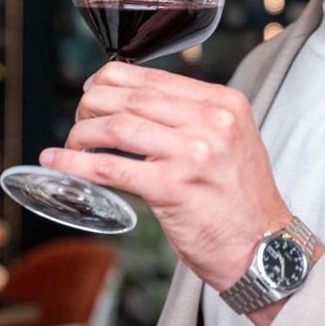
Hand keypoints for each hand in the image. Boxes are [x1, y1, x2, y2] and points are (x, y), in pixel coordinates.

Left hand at [39, 60, 291, 289]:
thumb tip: (137, 102)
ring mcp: (191, 153)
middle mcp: (211, 121)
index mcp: (224, 102)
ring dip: (82, 132)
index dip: (113, 78)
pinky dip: (77, 164)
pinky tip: (60, 162)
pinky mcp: (171, 188)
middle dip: (93, 103)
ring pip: (116, 127)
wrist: (265, 249)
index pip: (155, 76)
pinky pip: (111, 168)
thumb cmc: (242, 197)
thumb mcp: (231, 138)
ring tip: (72, 142)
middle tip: (80, 116)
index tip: (94, 87)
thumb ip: (193, 115)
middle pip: (132, 96)